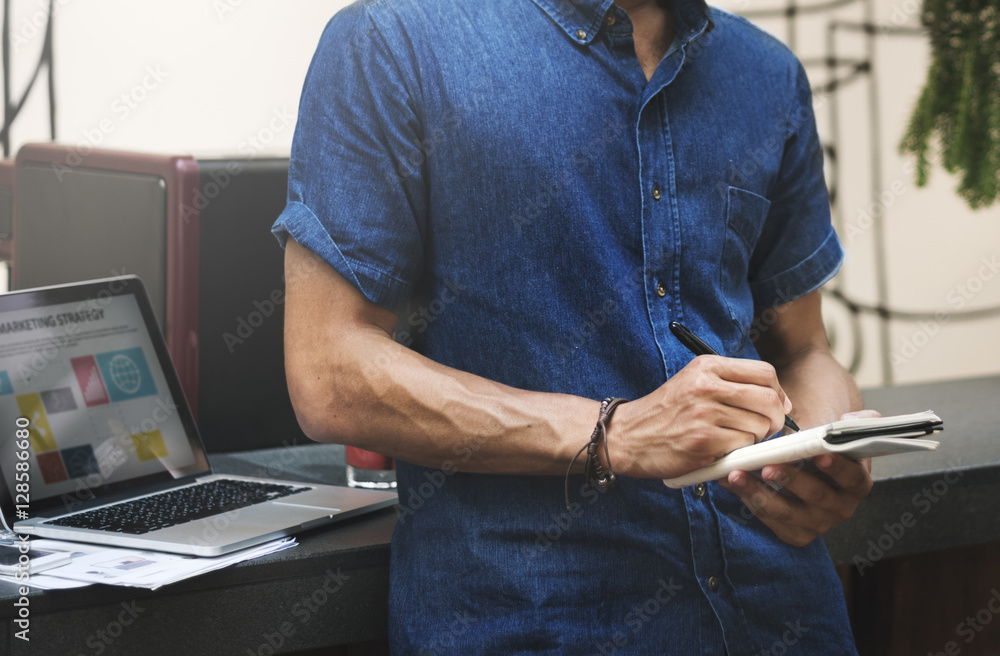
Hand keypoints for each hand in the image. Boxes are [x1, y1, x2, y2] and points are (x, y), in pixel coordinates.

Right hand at [611, 355, 791, 478]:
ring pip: (759, 427)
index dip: (778, 393)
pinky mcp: (704, 442)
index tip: (775, 406)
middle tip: (763, 430)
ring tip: (732, 440)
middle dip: (774, 420)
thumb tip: (783, 401)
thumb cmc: (665, 413)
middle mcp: (707, 386)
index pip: (765, 372)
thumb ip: (733, 385)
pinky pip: (742, 447)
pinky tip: (719, 450)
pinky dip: (737, 453)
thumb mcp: (693, 383)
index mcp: (707, 367)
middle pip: (769, 400)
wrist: (627, 436)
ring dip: (753, 439)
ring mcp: (705, 414)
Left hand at [717, 409, 878, 546]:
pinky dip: (746, 499)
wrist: (811, 465)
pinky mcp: (793, 532)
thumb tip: (848, 419)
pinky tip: (729, 482)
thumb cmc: (825, 445)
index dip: (836, 467)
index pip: (851, 477)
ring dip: (758, 492)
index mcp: (856, 483)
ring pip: (785, 511)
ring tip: (736, 474)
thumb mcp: (845, 431)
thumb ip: (858, 421)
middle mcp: (840, 508)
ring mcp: (816, 524)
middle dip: (790, 480)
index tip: (819, 455)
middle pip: (815, 496)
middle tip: (768, 467)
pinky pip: (767, 518)